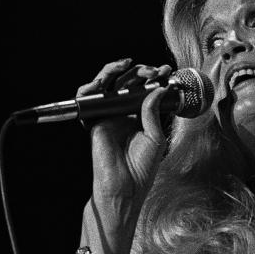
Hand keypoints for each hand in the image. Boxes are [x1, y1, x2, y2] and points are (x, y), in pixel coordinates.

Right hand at [80, 58, 172, 240]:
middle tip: (153, 72)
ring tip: (130, 66)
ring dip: (116, 70)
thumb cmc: (141, 169)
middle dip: (141, 72)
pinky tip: (103, 81)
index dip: (155, 79)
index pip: (146, 90)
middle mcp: (125, 114)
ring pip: (108, 85)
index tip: (166, 72)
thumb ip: (153, 112)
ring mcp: (109, 116)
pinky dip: (90, 87)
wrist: (125, 187)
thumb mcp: (155, 137)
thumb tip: (157, 88)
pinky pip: (88, 99)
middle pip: (128, 83)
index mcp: (142, 118)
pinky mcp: (95, 121)